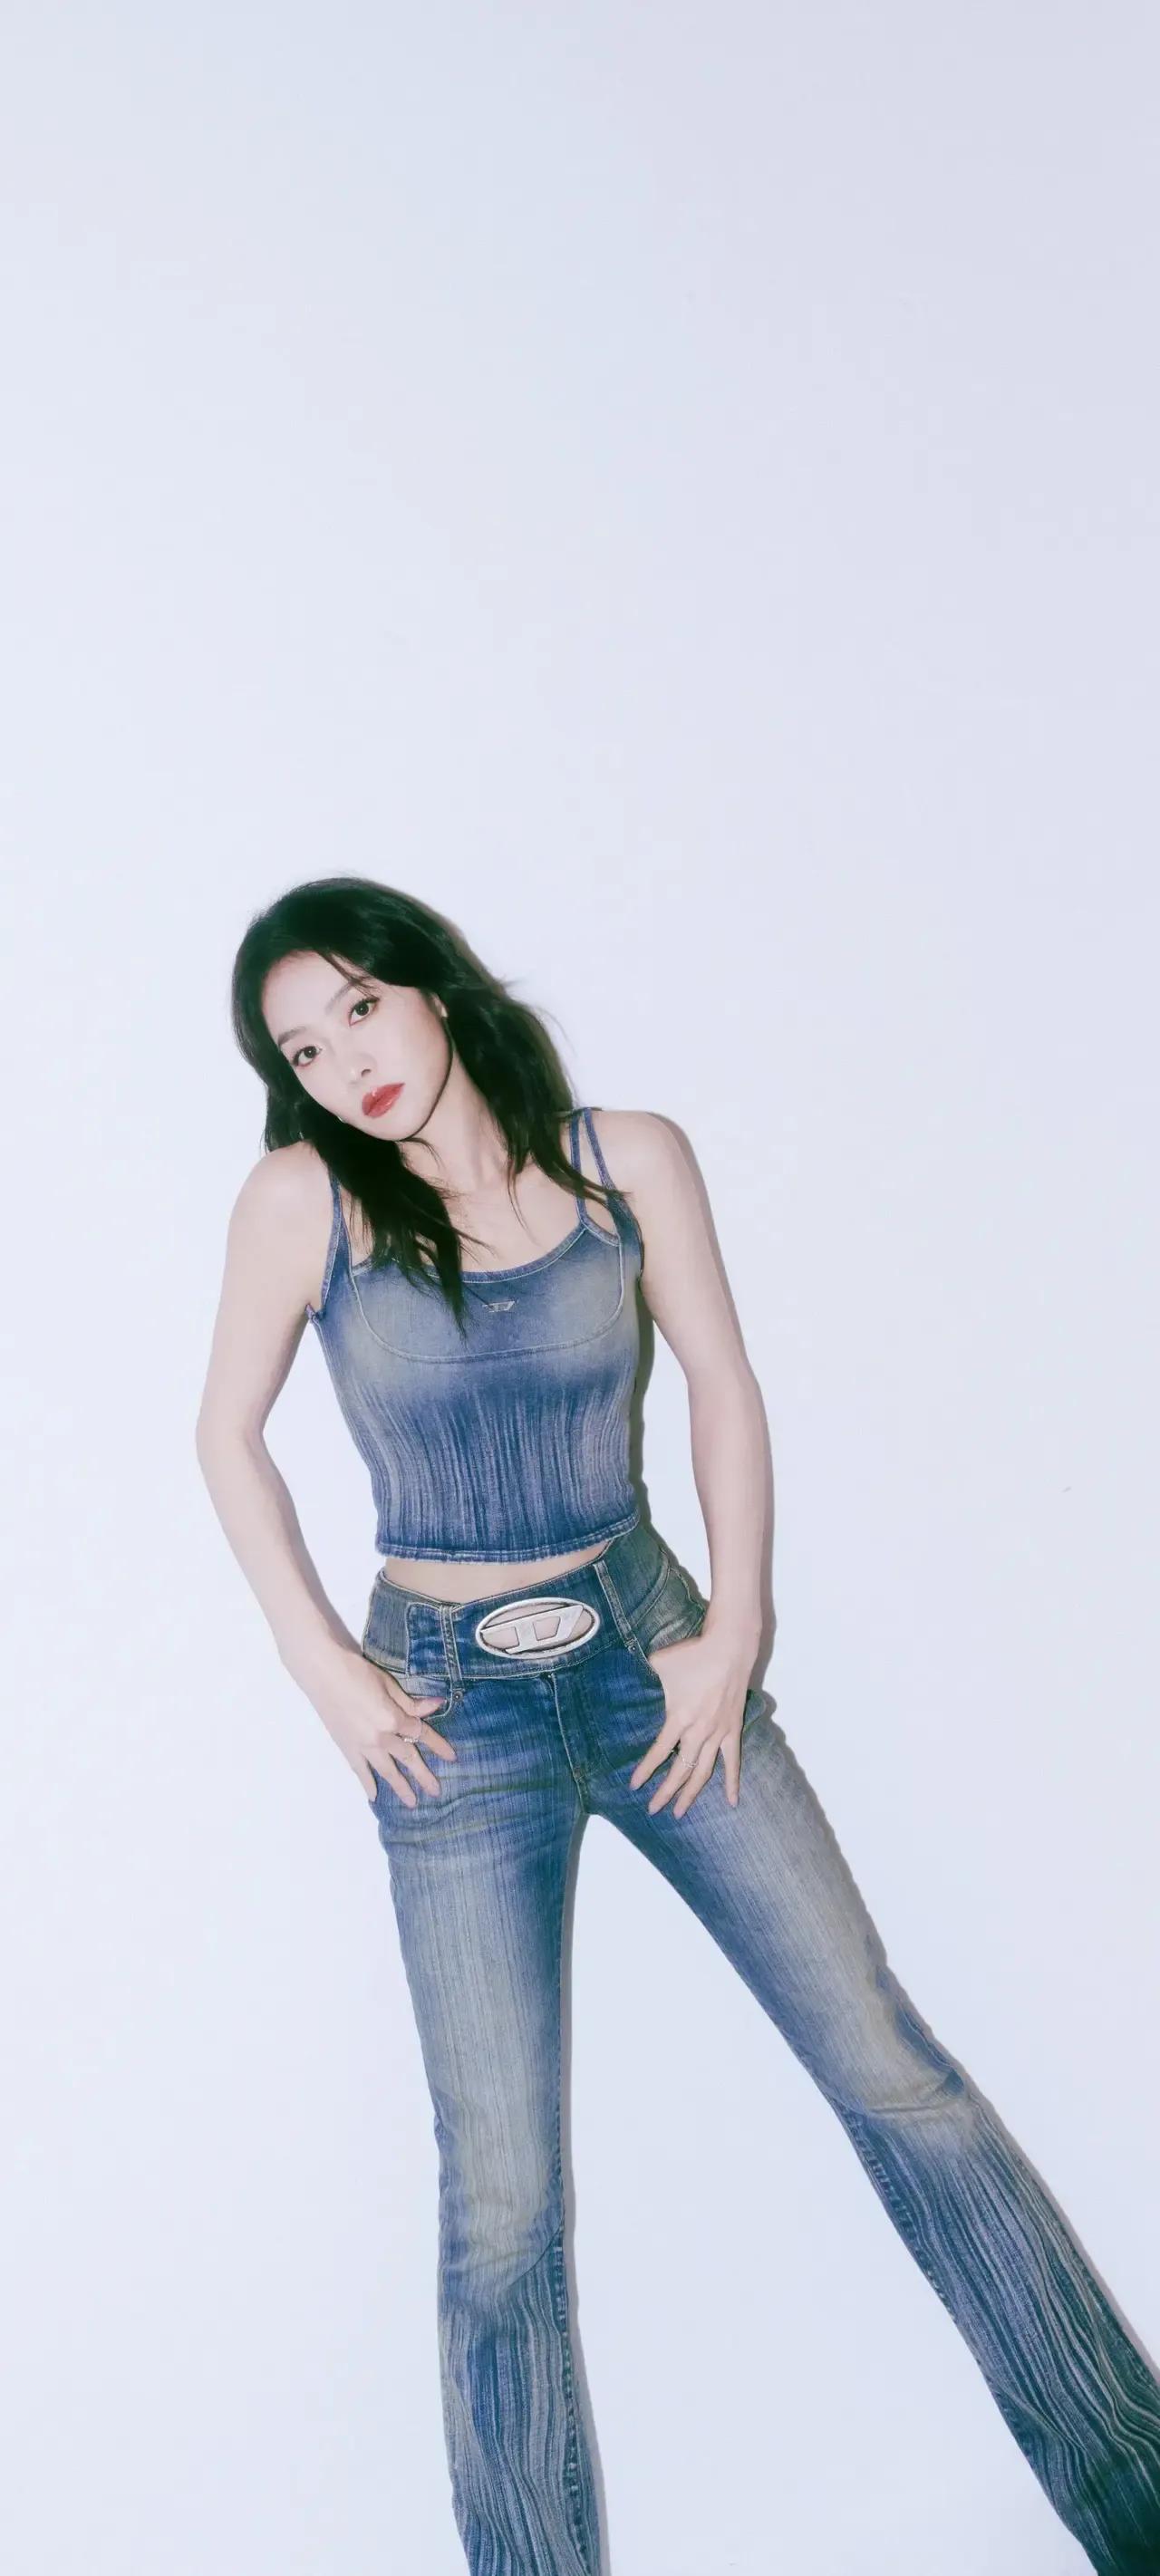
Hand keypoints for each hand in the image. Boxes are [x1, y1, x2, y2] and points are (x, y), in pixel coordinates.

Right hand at [304, 1645, 458, 1807]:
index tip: (451, 1757)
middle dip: (423, 1775)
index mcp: (393, 1719)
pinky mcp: (346, 1748)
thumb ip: (410, 1703)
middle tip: (436, 1791)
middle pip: (408, 1757)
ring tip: (411, 1803)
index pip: (420, 1734)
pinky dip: (367, 1784)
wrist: (322, 1673)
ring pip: (386, 1770)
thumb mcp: (388, 1684)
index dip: (437, 1744)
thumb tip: (435, 1706)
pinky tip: (374, 1796)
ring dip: (400, 1787)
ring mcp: (362, 1746)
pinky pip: (359, 1770)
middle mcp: (381, 1738)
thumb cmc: (357, 1672)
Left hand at [629, 1629, 753, 1817]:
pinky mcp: (733, 1730)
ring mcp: (718, 1733)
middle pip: (680, 1771)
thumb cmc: (693, 1654)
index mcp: (679, 1717)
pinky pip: (733, 1762)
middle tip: (652, 1809)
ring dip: (691, 1794)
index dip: (645, 1771)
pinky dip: (732, 1782)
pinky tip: (732, 1802)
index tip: (634, 1786)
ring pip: (703, 1772)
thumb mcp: (660, 1663)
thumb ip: (645, 1675)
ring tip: (680, 1812)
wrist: (730, 1647)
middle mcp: (699, 1731)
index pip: (659, 1752)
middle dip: (665, 1793)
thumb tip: (628, 1676)